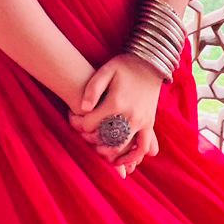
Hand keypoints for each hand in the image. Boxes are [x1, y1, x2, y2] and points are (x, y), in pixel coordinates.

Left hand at [67, 54, 161, 176]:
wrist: (151, 63)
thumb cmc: (125, 65)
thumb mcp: (106, 70)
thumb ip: (92, 89)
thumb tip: (82, 109)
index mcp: (116, 102)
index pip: (90, 123)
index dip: (77, 123)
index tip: (73, 117)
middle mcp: (129, 115)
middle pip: (104, 138)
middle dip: (90, 138)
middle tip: (84, 133)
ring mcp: (141, 121)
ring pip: (122, 146)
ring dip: (108, 151)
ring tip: (99, 148)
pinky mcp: (149, 123)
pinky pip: (142, 147)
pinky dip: (132, 157)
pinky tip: (121, 160)